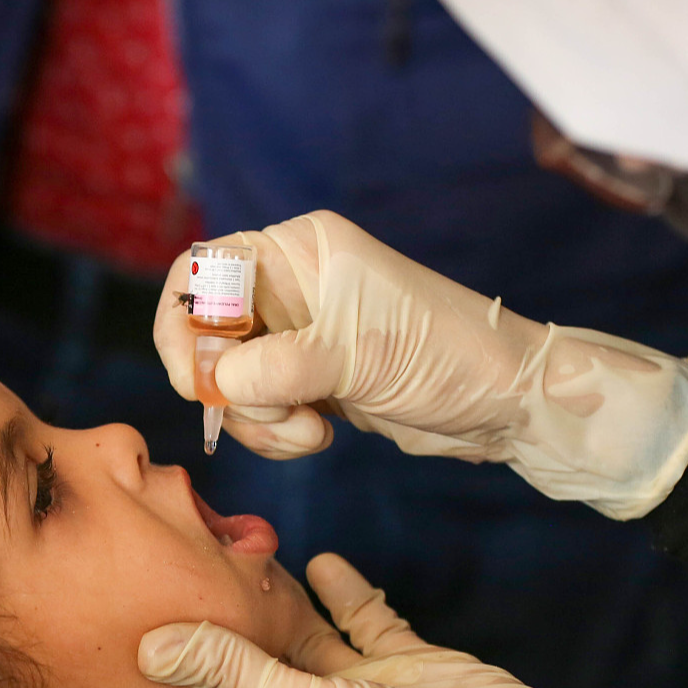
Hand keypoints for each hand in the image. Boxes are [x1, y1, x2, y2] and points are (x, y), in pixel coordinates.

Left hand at [139, 554, 687, 687]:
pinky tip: (318, 559)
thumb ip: (228, 670)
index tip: (143, 613)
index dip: (180, 664)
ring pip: (306, 634)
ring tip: (244, 551)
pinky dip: (343, 592)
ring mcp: (358, 686)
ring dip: (280, 598)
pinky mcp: (402, 659)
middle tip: (189, 563)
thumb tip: (147, 645)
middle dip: (227, 619)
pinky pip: (364, 619)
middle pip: (255, 660)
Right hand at [152, 211, 687, 518]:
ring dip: (257, 418)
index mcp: (299, 250)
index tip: (198, 378)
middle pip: (205, 332)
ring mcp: (296, 336)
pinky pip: (257, 409)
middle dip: (227, 384)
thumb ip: (275, 365)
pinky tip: (320, 437)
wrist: (503, 402)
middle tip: (267, 414)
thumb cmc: (444, 354)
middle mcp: (290, 286)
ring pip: (228, 381)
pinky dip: (274, 432)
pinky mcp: (306, 381)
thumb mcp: (356, 355)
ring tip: (311, 431)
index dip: (185, 323)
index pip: (202, 269)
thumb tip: (215, 382)